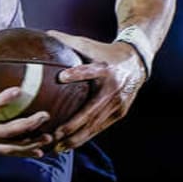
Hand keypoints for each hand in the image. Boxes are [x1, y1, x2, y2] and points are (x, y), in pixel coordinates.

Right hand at [0, 33, 54, 156]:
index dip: (2, 100)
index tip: (20, 90)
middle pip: (2, 133)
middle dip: (25, 126)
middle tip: (45, 115)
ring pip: (5, 148)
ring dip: (28, 144)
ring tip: (48, 136)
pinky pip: (2, 153)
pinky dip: (21, 152)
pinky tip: (38, 150)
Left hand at [45, 29, 147, 152]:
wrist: (136, 63)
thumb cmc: (106, 53)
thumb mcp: (90, 45)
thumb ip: (68, 41)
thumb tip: (46, 33)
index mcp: (106, 68)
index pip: (91, 70)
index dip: (78, 73)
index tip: (62, 76)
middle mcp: (113, 88)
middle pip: (92, 110)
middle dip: (72, 125)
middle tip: (53, 134)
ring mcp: (118, 104)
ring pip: (95, 125)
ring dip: (76, 138)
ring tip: (57, 148)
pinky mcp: (120, 113)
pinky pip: (99, 128)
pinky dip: (84, 137)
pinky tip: (69, 145)